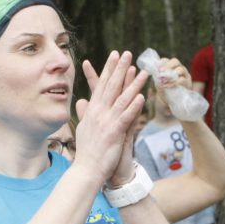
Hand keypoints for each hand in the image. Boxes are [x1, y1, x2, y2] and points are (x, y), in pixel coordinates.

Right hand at [74, 51, 147, 183]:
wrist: (86, 170)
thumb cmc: (86, 151)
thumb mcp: (83, 128)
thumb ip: (85, 113)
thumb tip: (81, 101)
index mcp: (92, 110)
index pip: (102, 85)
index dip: (109, 69)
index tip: (115, 55)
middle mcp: (98, 113)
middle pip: (111, 86)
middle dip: (120, 68)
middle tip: (127, 53)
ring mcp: (106, 122)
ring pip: (121, 99)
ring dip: (133, 84)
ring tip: (143, 71)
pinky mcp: (114, 133)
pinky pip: (126, 117)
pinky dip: (133, 106)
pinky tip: (141, 96)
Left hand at [156, 57, 191, 90]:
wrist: (171, 104)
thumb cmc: (165, 93)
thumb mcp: (158, 85)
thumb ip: (157, 79)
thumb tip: (155, 72)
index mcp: (170, 68)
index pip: (166, 60)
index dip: (161, 62)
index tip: (157, 67)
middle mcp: (178, 69)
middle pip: (175, 61)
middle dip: (168, 65)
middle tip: (161, 71)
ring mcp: (185, 75)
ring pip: (180, 69)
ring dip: (170, 74)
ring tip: (163, 81)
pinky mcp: (188, 83)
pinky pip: (182, 80)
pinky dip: (174, 82)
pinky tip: (167, 86)